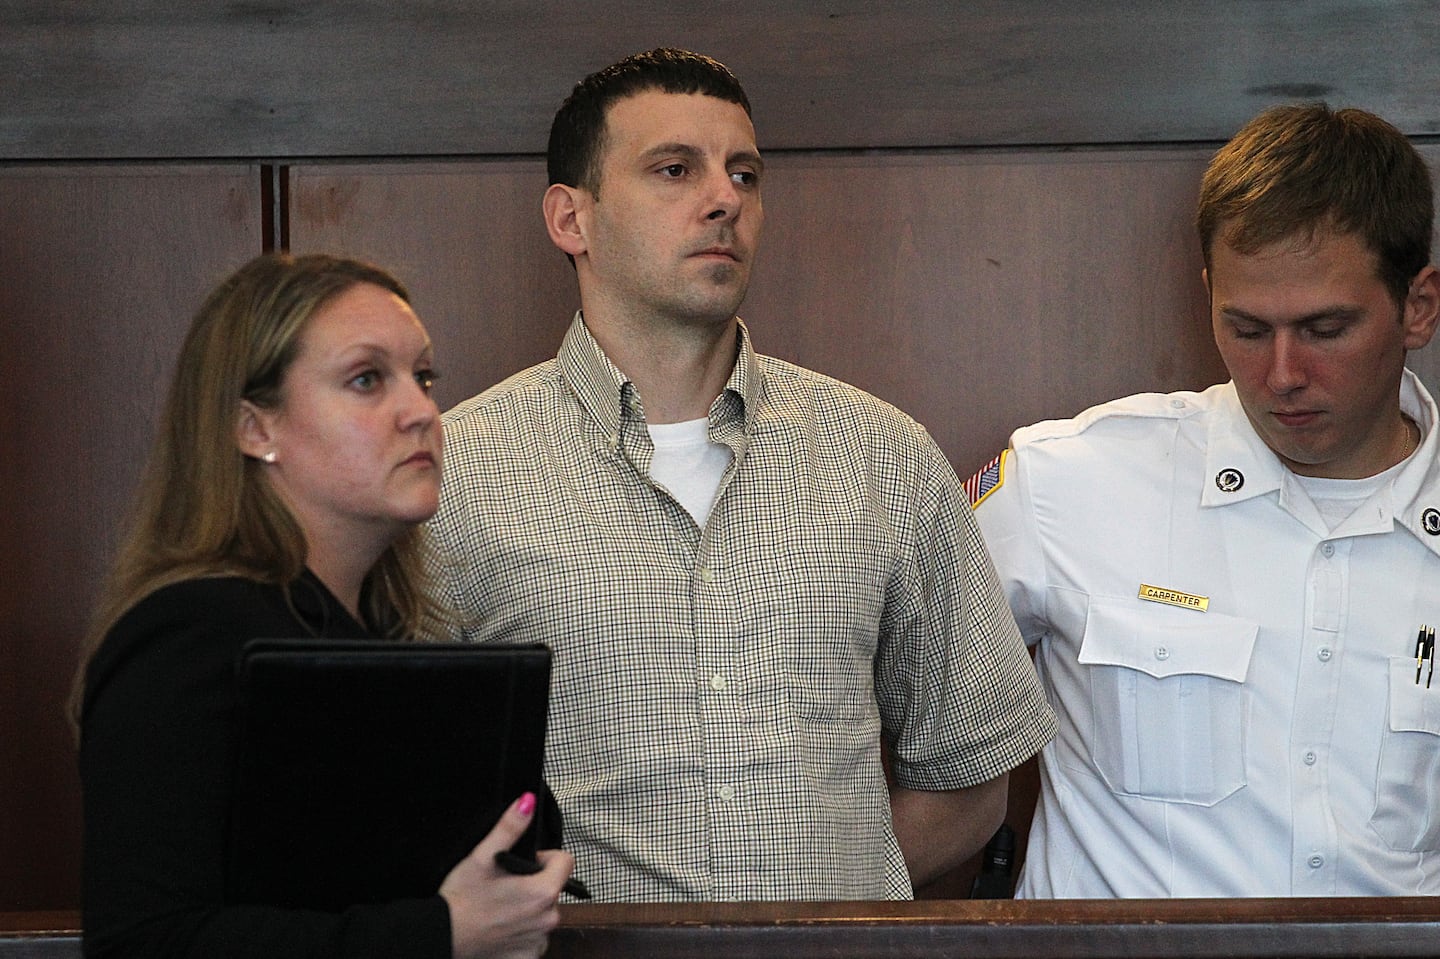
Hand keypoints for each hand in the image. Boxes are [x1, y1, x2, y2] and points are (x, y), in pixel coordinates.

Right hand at [439, 792, 576, 958]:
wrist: (441, 937)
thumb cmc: (461, 900)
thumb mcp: (483, 857)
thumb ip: (510, 827)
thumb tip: (527, 803)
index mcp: (543, 892)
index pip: (565, 862)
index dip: (544, 857)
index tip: (523, 864)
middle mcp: (548, 919)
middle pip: (553, 888)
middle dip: (534, 884)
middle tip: (505, 887)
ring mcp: (539, 940)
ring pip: (543, 913)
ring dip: (528, 909)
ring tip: (500, 908)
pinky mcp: (528, 956)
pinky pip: (534, 937)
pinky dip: (521, 931)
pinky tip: (500, 927)